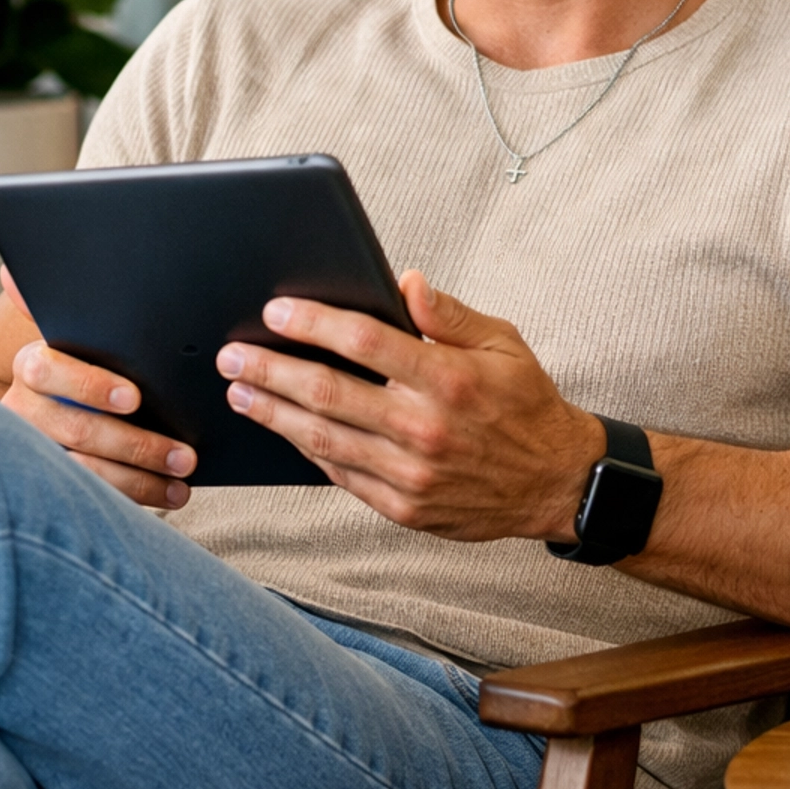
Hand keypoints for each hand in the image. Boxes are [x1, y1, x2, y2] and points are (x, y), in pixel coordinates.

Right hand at [0, 267, 197, 509]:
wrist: (50, 403)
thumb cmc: (80, 359)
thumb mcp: (74, 332)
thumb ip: (56, 304)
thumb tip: (11, 273)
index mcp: (32, 365)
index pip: (48, 371)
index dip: (91, 385)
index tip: (135, 398)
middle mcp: (24, 409)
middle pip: (77, 429)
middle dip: (136, 444)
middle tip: (183, 454)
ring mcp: (35, 449)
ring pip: (84, 469)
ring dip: (140, 478)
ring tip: (183, 478)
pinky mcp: (50, 483)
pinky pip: (90, 494)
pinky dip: (135, 497)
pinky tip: (170, 496)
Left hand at [215, 271, 603, 540]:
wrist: (556, 483)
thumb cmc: (526, 405)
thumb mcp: (503, 343)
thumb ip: (448, 314)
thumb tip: (405, 281)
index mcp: (449, 379)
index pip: (365, 343)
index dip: (314, 323)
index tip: (276, 310)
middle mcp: (425, 428)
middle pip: (328, 392)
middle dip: (271, 370)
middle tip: (233, 355)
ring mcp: (411, 473)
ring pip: (323, 438)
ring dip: (274, 413)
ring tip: (240, 393)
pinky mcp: (403, 507)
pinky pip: (340, 475)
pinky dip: (305, 451)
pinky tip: (282, 429)